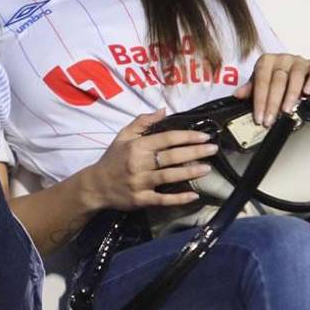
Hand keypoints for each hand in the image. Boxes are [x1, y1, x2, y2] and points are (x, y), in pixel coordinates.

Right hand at [80, 110, 217, 210]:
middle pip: (172, 157)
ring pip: (170, 176)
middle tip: (213, 149)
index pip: (167, 139)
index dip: (187, 137)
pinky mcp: (141, 199)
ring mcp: (141, 183)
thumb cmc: (113, 159)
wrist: (95, 186)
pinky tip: (193, 195)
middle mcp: (140, 164)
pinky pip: (163, 199)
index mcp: (137, 146)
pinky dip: (178, 198)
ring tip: (207, 168)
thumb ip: (143, 122)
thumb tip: (164, 110)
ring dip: (190, 172)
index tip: (204, 136)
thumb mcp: (123, 136)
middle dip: (194, 152)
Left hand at [233, 53, 309, 127]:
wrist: (290, 66)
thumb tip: (238, 95)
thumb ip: (250, 88)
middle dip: (273, 103)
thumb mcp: (259, 81)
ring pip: (295, 77)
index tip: (259, 117)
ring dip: (291, 95)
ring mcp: (298, 61)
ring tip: (287, 110)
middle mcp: (282, 58)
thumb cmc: (273, 74)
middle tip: (271, 119)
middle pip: (278, 81)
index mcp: (266, 61)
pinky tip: (307, 93)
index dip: (260, 101)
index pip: (261, 82)